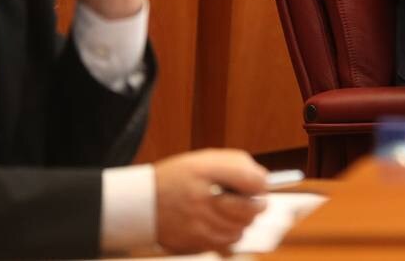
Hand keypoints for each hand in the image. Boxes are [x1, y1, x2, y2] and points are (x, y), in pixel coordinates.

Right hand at [154, 149, 268, 253]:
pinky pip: (225, 243)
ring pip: (240, 229)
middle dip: (257, 205)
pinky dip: (230, 235)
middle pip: (250, 210)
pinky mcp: (192, 242)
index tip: (259, 185)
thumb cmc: (178, 178)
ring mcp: (196, 224)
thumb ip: (238, 166)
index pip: (252, 180)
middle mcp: (200, 199)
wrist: (142, 202)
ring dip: (244, 222)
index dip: (262, 184)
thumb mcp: (206, 160)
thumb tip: (263, 182)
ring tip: (235, 213)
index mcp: (205, 172)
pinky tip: (223, 225)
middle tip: (254, 202)